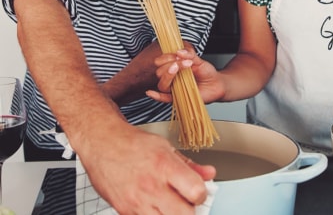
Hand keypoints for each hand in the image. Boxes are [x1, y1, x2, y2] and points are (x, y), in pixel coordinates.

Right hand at [77, 118, 215, 214]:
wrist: (103, 144)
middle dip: (191, 210)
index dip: (202, 194)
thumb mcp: (166, 147)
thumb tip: (210, 174)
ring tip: (172, 205)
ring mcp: (137, 203)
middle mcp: (151, 186)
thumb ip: (190, 164)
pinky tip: (156, 208)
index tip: (200, 191)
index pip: (196, 191)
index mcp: (165, 166)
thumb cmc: (134, 144)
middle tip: (188, 202)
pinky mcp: (125, 212)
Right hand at [146, 48, 223, 103]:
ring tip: (178, 68)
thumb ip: (190, 55)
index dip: (166, 57)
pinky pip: (164, 99)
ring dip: (168, 75)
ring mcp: (174, 88)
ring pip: (162, 84)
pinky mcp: (178, 98)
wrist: (217, 84)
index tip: (177, 54)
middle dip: (169, 65)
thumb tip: (178, 51)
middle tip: (182, 62)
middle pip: (160, 73)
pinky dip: (156, 96)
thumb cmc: (206, 72)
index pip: (162, 63)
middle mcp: (172, 78)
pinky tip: (150, 92)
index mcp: (174, 68)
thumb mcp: (199, 60)